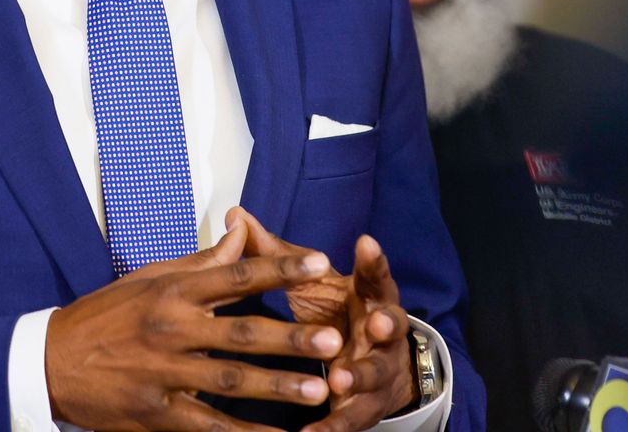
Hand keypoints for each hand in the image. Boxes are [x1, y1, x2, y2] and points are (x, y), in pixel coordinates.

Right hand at [44, 216, 346, 431]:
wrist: (51, 361)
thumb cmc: (104, 315)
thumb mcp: (149, 278)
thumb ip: (201, 262)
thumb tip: (242, 232)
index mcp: (172, 291)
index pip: (233, 275)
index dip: (278, 269)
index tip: (318, 264)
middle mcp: (171, 329)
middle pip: (240, 333)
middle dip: (288, 337)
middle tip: (330, 339)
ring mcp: (164, 373)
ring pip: (229, 381)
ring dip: (276, 387)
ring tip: (316, 390)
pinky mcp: (157, 412)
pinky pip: (208, 425)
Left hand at [227, 208, 415, 431]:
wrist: (372, 365)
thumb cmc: (335, 313)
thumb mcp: (311, 283)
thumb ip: (275, 255)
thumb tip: (235, 216)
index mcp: (369, 297)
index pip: (374, 274)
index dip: (373, 260)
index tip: (365, 242)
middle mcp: (382, 332)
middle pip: (392, 325)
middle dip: (387, 323)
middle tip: (377, 323)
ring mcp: (378, 371)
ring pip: (375, 374)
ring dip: (360, 376)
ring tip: (341, 379)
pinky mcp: (366, 407)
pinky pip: (352, 419)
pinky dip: (333, 426)